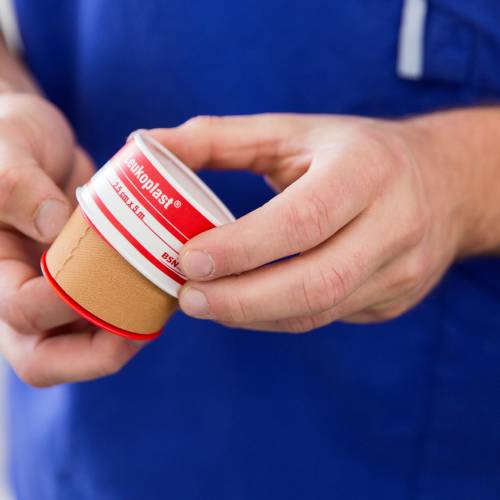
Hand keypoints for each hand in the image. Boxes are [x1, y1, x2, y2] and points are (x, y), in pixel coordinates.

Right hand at [0, 94, 142, 386]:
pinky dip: (135, 311)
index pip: (21, 313)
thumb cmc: (9, 137)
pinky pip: (108, 315)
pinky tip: (163, 288)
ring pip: (83, 345)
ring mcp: (57, 292)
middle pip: (46, 358)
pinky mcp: (87, 282)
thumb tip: (50, 223)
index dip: (61, 304)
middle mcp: (21, 292)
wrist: (36, 140)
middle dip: (97, 351)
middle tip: (144, 327)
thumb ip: (14, 184)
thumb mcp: (5, 149)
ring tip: (160, 309)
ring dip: (123, 336)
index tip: (105, 271)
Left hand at [150, 113, 466, 331]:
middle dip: (242, 300)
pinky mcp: (394, 299)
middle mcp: (395, 225)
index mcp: (368, 170)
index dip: (242, 248)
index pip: (304, 220)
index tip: (186, 262)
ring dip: (254, 315)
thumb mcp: (295, 132)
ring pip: (318, 310)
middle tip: (187, 299)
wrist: (442, 183)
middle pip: (315, 282)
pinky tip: (246, 304)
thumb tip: (145, 146)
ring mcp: (401, 270)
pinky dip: (277, 316)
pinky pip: (326, 317)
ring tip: (206, 304)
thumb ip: (220, 139)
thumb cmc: (353, 153)